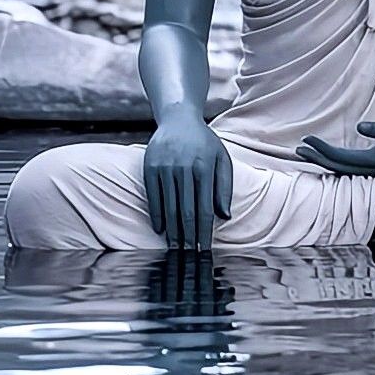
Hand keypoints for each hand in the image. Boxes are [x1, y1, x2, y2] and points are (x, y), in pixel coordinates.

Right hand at [143, 109, 231, 253]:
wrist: (178, 118)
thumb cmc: (205, 143)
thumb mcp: (222, 159)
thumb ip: (224, 187)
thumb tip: (225, 217)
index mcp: (204, 167)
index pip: (205, 208)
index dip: (204, 231)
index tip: (204, 249)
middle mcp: (183, 168)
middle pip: (185, 211)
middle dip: (188, 237)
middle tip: (189, 256)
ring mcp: (164, 167)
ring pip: (168, 207)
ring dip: (172, 231)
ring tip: (175, 248)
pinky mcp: (149, 167)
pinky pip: (152, 197)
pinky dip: (156, 215)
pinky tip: (160, 230)